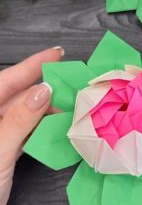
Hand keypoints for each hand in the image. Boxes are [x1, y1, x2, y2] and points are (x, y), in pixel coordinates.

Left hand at [0, 47, 63, 204]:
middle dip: (46, 88)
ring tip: (70, 105)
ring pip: (26, 114)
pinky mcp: (5, 150)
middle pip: (20, 96)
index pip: (7, 79)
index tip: (56, 54)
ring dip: (47, 110)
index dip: (33, 65)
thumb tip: (44, 91)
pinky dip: (42, 128)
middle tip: (71, 83)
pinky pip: (27, 132)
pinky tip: (56, 126)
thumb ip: (20, 119)